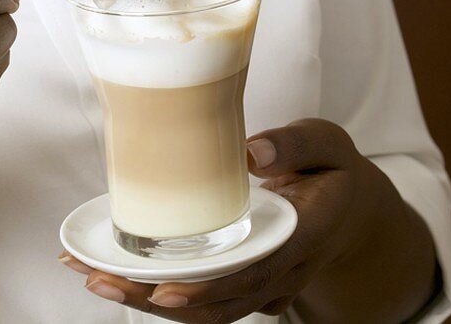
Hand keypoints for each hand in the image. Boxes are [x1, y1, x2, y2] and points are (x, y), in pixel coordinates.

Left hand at [59, 118, 388, 320]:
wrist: (354, 212)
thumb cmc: (333, 170)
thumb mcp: (329, 143)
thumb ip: (296, 142)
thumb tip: (253, 151)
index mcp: (304, 234)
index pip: (254, 270)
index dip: (209, 286)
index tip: (165, 289)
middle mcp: (283, 270)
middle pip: (220, 300)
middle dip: (158, 298)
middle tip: (102, 280)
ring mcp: (266, 284)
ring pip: (208, 309)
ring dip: (150, 302)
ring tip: (96, 278)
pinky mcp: (248, 283)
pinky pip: (206, 299)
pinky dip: (161, 294)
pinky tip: (118, 274)